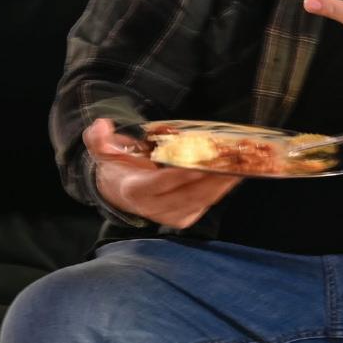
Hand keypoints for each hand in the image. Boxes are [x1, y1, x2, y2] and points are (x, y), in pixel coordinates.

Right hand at [84, 118, 239, 229]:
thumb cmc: (119, 166)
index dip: (180, 176)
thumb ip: (99, 139)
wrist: (120, 192)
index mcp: (134, 190)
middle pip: (188, 193)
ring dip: (224, 183)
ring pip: (202, 199)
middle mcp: (154, 207)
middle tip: (234, 159)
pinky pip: (207, 203)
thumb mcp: (103, 151)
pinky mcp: (185, 217)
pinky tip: (238, 173)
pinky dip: (223, 188)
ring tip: (243, 164)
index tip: (201, 165)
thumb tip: (101, 126)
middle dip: (213, 177)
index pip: (160, 184)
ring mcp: (171, 215)